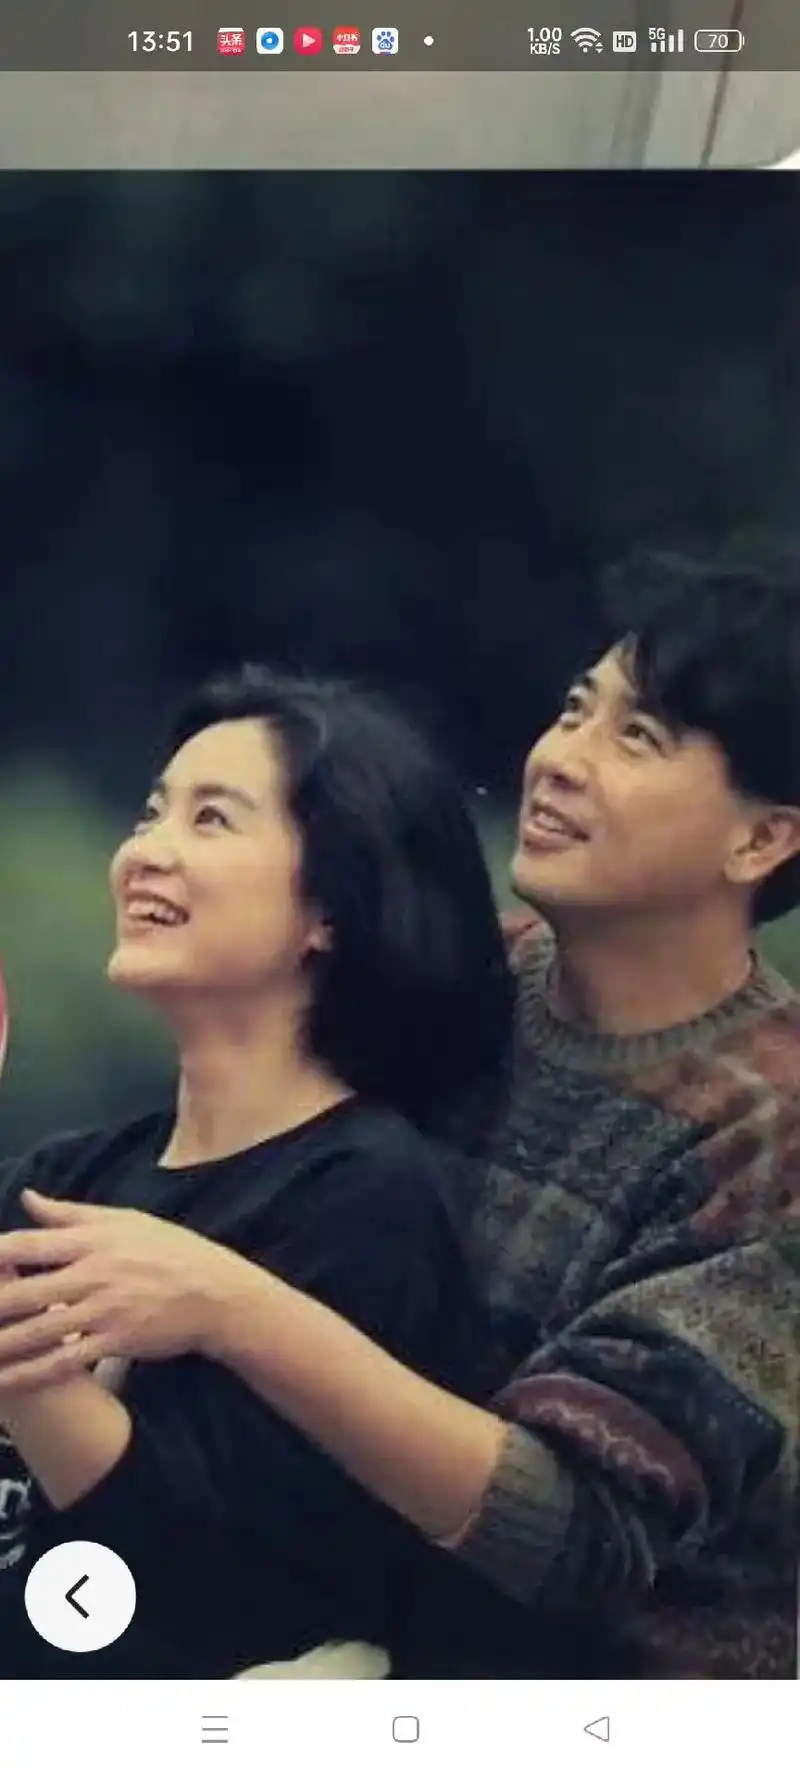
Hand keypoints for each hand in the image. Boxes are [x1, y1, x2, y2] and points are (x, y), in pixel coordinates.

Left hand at [0, 1194, 248, 1389]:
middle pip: (21, 1293)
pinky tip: (3, 1380)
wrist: (214, 1291)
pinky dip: (29, 1374)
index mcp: (90, 1241)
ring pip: (36, 1332)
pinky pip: (63, 1362)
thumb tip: (26, 1197)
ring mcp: (102, 1311)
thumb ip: (69, 1213)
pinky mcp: (114, 1342)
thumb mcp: (122, 1220)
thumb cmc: (167, 1250)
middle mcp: (91, 1275)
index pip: (26, 1246)